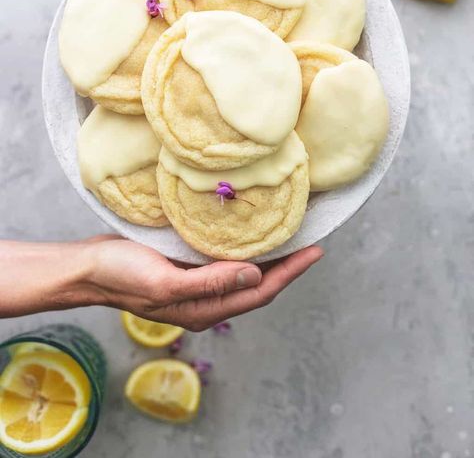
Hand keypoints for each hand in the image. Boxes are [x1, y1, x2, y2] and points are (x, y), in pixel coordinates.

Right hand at [0, 236, 322, 328]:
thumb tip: (255, 276)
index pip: (260, 293)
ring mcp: (195, 285)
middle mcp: (205, 300)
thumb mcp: (165, 281)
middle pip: (257, 286)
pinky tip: (249, 234)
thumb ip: (211, 283)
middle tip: (312, 241)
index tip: (316, 251)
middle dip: (287, 267)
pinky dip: (244, 250)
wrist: (88, 267)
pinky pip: (225, 262)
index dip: (291, 273)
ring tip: (290, 236)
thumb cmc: (121, 274)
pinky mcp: (185, 267)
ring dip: (268, 258)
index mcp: (204, 308)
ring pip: (244, 274)